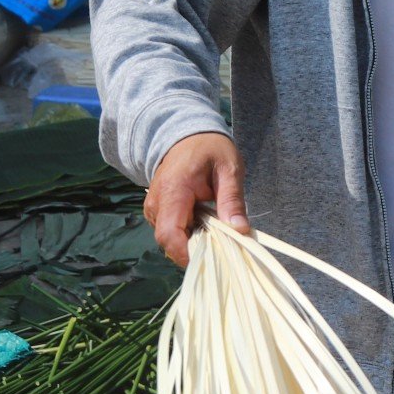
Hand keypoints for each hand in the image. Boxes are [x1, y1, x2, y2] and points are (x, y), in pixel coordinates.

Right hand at [147, 131, 246, 266]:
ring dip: (192, 243)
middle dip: (195, 250)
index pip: (170, 235)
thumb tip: (240, 230)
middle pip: (168, 242)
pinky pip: (169, 232)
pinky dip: (188, 235)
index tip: (214, 257)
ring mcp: (153, 208)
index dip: (188, 253)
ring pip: (168, 240)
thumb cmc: (210, 149)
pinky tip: (205, 226)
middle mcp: (156, 202)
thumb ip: (232, 200)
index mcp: (173, 191)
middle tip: (222, 245)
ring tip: (215, 231)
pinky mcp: (156, 211)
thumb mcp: (229, 169)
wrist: (187, 136)